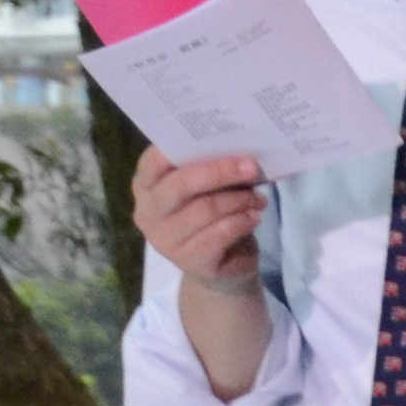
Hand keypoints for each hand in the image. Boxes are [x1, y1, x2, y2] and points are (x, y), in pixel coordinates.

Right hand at [133, 143, 269, 286]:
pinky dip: (242, 221)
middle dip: (221, 172)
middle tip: (252, 167)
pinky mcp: (188, 260)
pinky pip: (220, 233)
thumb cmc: (214, 217)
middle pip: (181, 184)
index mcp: (146, 185)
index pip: (155, 160)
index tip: (222, 138)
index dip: (186, 147)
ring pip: (205, 209)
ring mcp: (164, 239)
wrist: (225, 266)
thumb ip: (211, 170)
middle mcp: (147, 212)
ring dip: (239, 200)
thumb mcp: (210, 189)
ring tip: (258, 198)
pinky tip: (255, 217)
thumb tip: (238, 151)